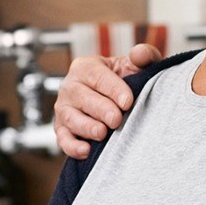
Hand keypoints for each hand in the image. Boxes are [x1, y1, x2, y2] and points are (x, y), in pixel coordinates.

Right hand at [54, 44, 161, 158]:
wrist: (119, 96)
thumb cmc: (127, 77)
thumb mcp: (136, 64)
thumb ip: (143, 55)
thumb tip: (139, 53)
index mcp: (86, 66)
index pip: (97, 76)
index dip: (113, 89)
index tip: (128, 102)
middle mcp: (70, 85)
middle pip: (81, 97)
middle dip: (101, 109)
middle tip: (117, 120)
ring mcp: (63, 108)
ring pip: (70, 118)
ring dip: (86, 127)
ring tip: (102, 133)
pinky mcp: (62, 128)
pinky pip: (62, 138)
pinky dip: (72, 146)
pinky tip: (86, 151)